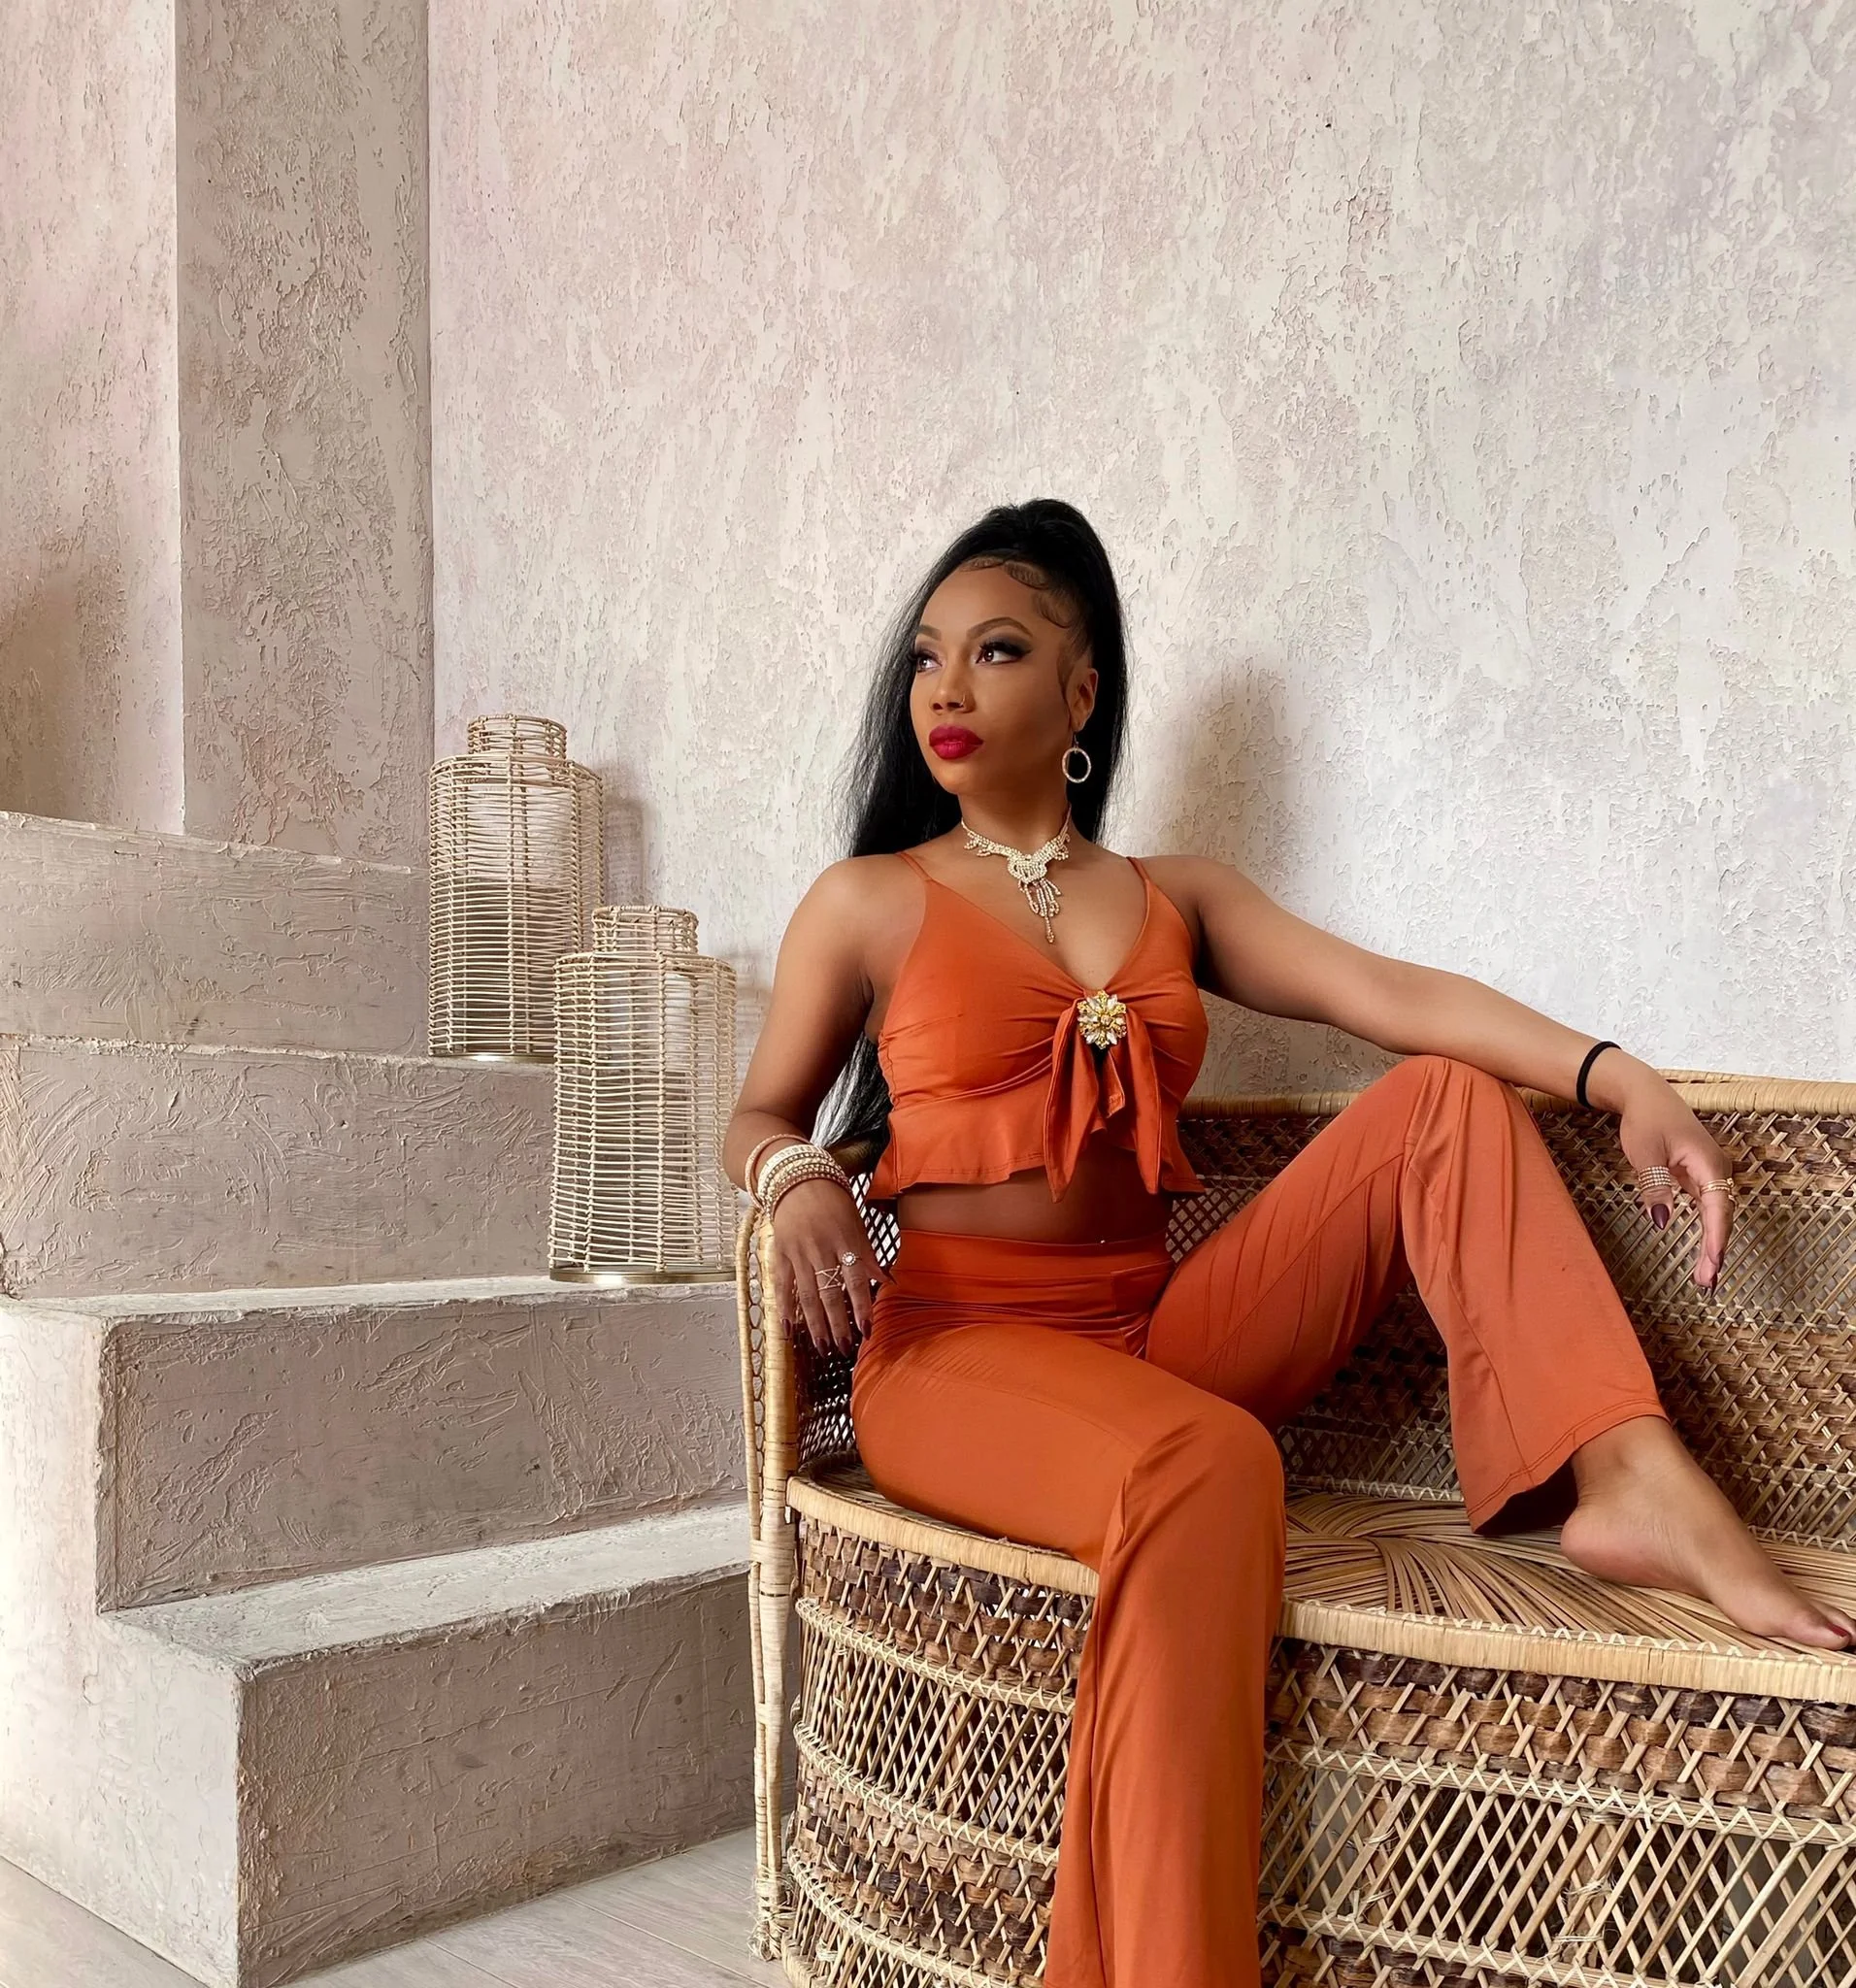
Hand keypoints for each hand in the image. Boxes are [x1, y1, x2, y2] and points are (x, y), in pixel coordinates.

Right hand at [768, 1177, 887, 1356]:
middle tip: (844, 1348)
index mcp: (844, 1241)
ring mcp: (798, 1253)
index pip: (855, 1280)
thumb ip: (868, 1255)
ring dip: (815, 1325)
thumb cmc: (833, 1201)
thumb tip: (887, 1282)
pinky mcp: (779, 1254)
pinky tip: (790, 1330)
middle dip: (838, 1324)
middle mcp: (821, 1249)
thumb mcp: (856, 1224)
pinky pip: (782, 1286)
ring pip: (807, 1295)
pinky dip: (785, 1309)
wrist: (797, 1178)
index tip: (867, 1331)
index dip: (861, 1307)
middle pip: (830, 1293)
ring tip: (823, 1347)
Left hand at [1614, 1076, 1736, 1291]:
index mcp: (1709, 1163)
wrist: (1644, 1093)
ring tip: (1705, 1277)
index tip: (1714, 1266)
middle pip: (1721, 1217)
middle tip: (1707, 1285)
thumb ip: (1654, 1188)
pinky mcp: (1699, 1176)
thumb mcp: (1644, 1154)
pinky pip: (1707, 1209)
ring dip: (1712, 1245)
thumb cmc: (1646, 1119)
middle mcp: (1717, 1170)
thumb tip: (1660, 1222)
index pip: (1717, 1209)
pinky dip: (1706, 1232)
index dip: (1716, 1240)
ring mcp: (1709, 1173)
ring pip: (1716, 1216)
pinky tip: (1703, 1254)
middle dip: (1716, 1251)